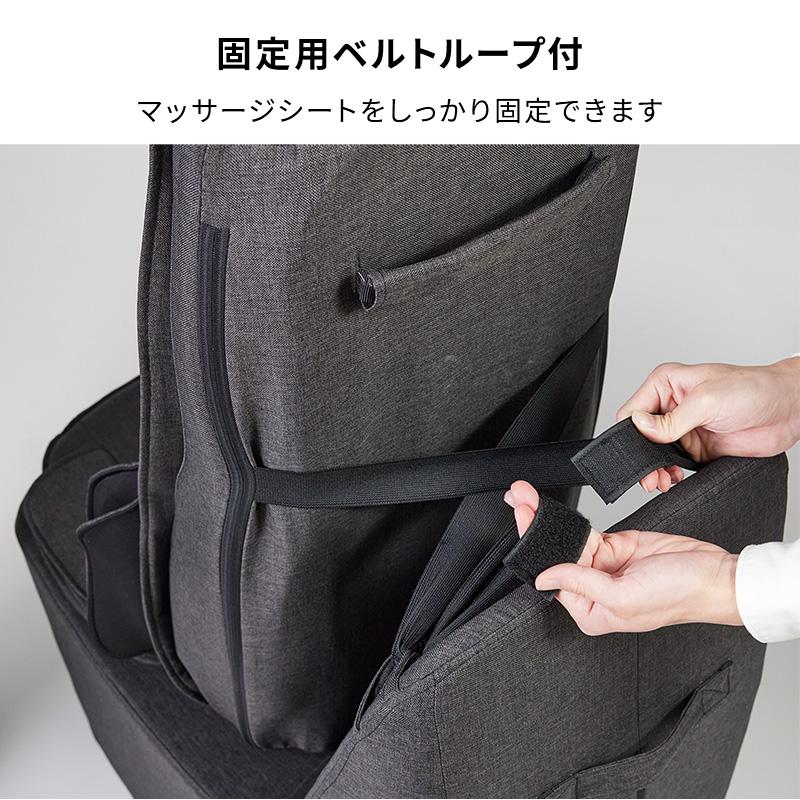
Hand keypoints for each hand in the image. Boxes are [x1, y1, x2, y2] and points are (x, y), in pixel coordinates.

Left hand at [504, 481, 740, 634]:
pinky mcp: (615, 546)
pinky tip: (549, 508)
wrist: (714, 573)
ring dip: (547, 518)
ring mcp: (604, 567)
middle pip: (555, 555)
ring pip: (566, 539)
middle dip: (534, 527)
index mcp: (591, 612)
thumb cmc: (678, 596)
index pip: (552, 578)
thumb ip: (581, 584)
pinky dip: (568, 519)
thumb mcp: (623, 596)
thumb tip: (544, 579)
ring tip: (527, 497)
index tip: (521, 522)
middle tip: (518, 500)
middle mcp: (593, 591)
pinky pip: (585, 531)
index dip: (534, 549)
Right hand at [616, 358, 799, 492]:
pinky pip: (673, 463)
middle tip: (648, 475)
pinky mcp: (696, 447)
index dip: (631, 431)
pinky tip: (674, 478)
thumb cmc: (753, 390)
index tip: (637, 450)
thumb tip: (640, 426)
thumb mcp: (706, 401)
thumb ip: (671, 419)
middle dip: (641, 456)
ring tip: (660, 480)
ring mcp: (683, 427)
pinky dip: (669, 474)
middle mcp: (671, 405)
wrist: (788, 409)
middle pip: (639, 434)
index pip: (633, 409)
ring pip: (654, 452)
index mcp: (666, 384)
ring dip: (654, 468)